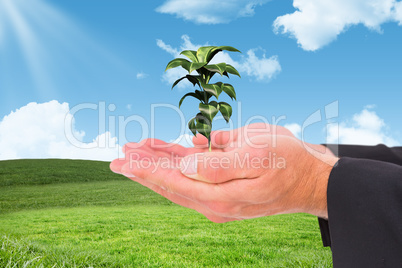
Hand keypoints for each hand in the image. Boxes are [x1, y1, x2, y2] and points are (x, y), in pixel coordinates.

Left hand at [110, 124, 337, 221]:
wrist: (309, 177)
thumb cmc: (287, 162)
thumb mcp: (257, 157)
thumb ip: (219, 166)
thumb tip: (184, 166)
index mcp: (219, 196)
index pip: (172, 181)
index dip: (146, 169)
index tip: (123, 160)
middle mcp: (213, 200)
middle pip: (169, 182)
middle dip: (143, 168)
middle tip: (118, 158)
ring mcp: (217, 195)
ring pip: (179, 177)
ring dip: (156, 163)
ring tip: (135, 150)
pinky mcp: (223, 185)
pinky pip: (194, 173)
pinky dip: (177, 160)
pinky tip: (165, 150)